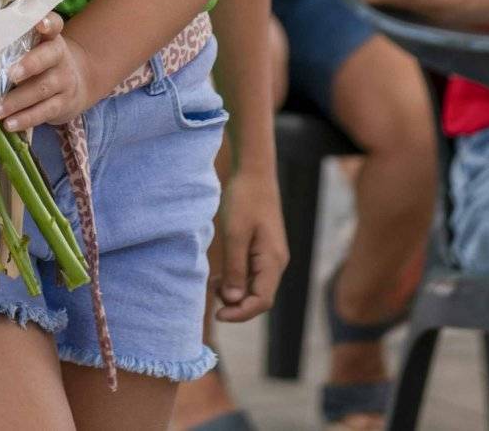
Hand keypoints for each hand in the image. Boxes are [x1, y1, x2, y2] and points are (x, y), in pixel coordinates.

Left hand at [0, 11, 94, 131]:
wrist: (75, 85)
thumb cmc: (40, 61)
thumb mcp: (35, 47)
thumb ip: (13, 41)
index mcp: (50, 38)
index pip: (55, 25)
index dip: (49, 22)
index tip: (40, 23)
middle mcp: (61, 57)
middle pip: (49, 57)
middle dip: (30, 65)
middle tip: (10, 74)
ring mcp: (64, 81)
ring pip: (42, 89)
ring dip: (15, 101)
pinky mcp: (63, 104)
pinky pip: (44, 111)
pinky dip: (25, 119)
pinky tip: (8, 124)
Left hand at [210, 164, 288, 323]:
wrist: (254, 173)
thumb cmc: (244, 200)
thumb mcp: (234, 234)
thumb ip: (235, 269)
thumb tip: (233, 300)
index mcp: (273, 260)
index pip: (262, 301)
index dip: (241, 313)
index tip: (218, 315)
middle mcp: (277, 262)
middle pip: (259, 297)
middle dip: (236, 304)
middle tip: (211, 297)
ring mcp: (271, 256)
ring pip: (255, 286)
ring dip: (234, 292)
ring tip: (212, 285)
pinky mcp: (263, 249)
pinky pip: (252, 273)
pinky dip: (236, 279)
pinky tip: (218, 277)